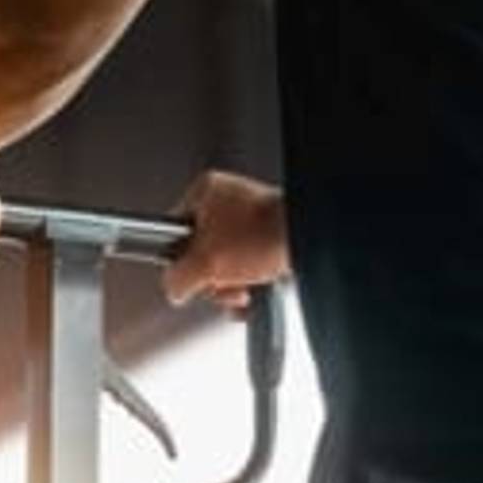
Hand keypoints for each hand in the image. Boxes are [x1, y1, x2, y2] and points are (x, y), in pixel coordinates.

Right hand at [164, 169, 287, 309]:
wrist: (309, 242)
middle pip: (202, 255)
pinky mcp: (270, 240)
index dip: (181, 262)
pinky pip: (248, 270)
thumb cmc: (263, 235)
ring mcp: (252, 221)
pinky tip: (256, 291)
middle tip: (225, 282)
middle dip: (214, 280)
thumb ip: (176, 279)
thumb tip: (174, 288)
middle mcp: (229, 201)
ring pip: (226, 267)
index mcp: (207, 191)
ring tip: (246, 287)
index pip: (174, 233)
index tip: (191, 275)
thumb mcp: (202, 263)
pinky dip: (251, 286)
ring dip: (232, 288)